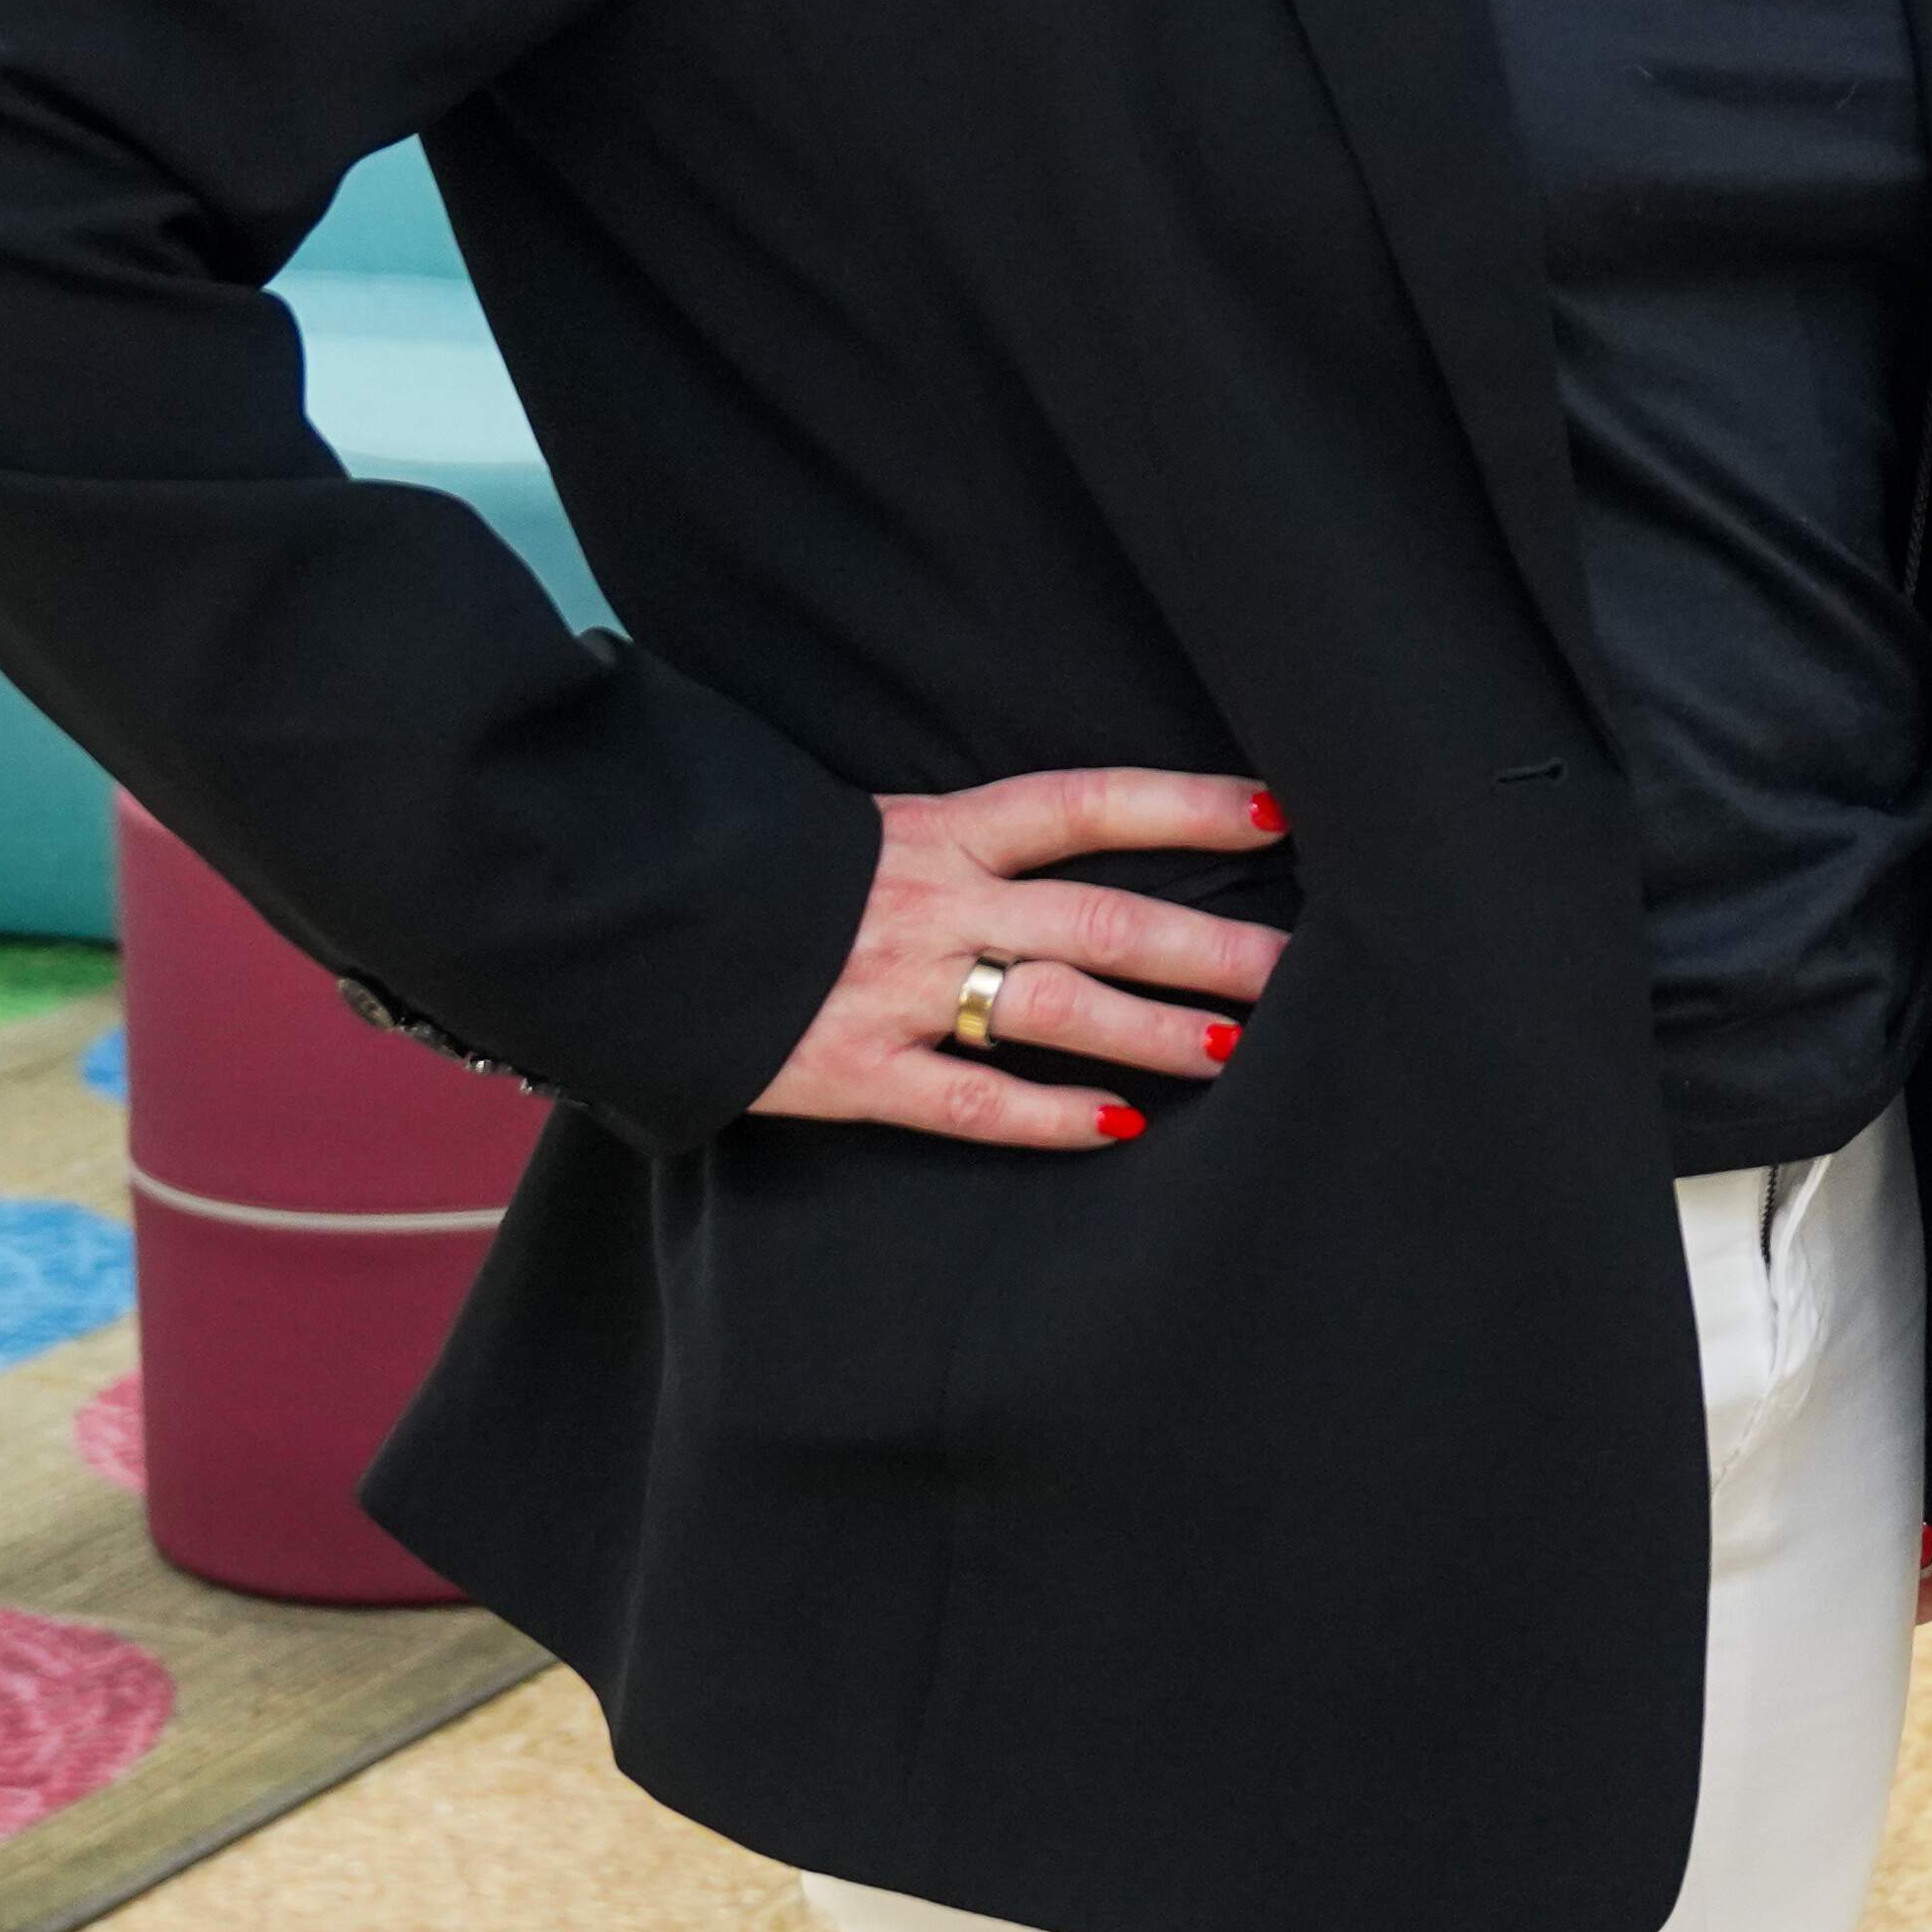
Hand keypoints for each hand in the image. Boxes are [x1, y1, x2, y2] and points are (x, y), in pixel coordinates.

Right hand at [744, 769, 1285, 1147]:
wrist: (632, 920)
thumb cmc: (769, 875)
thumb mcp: (872, 829)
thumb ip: (968, 844)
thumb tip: (1080, 851)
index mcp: (942, 831)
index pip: (1086, 805)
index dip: (1184, 804)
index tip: (1277, 810)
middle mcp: (934, 904)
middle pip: (1100, 918)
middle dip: (1207, 944)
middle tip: (1299, 967)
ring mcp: (897, 988)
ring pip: (1054, 1008)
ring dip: (1153, 1030)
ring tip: (1236, 1046)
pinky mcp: (853, 1070)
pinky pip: (969, 1099)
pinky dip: (1048, 1115)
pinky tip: (1120, 1126)